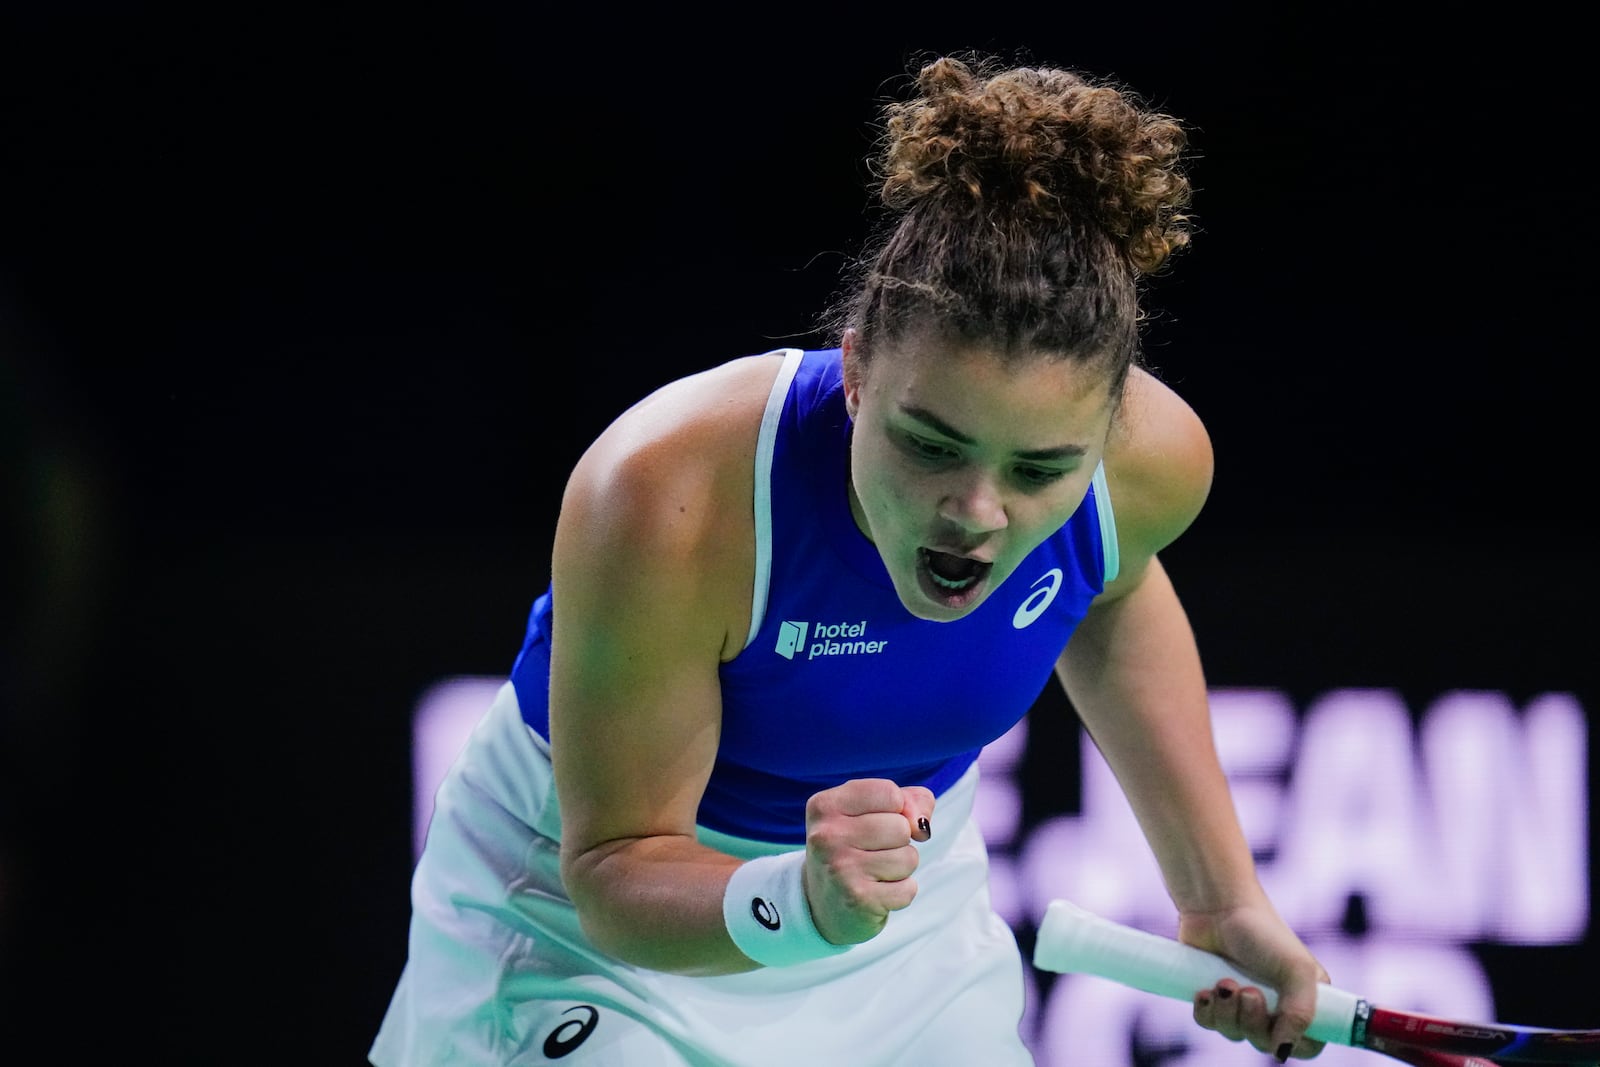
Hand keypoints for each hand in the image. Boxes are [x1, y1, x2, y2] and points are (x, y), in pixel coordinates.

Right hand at [801, 778, 934, 945]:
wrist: (823, 904)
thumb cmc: (855, 848)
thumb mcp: (872, 812)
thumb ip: (908, 801)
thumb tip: (921, 826)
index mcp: (825, 806)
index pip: (889, 793)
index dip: (897, 809)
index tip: (876, 822)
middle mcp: (827, 835)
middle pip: (901, 827)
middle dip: (899, 842)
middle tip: (872, 853)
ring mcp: (841, 868)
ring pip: (908, 857)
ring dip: (901, 868)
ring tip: (874, 873)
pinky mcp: (858, 900)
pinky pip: (908, 889)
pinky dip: (900, 893)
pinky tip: (876, 894)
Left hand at [1182, 904, 1328, 1061]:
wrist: (1216, 907)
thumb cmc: (1262, 932)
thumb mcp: (1297, 969)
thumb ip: (1301, 1013)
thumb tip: (1282, 1052)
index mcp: (1305, 1000)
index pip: (1309, 1045)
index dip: (1295, 1044)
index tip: (1279, 1023)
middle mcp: (1275, 1005)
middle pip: (1266, 1044)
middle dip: (1253, 1023)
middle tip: (1248, 992)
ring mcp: (1243, 1003)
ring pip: (1235, 1034)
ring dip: (1227, 1013)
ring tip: (1224, 982)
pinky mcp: (1215, 997)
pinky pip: (1209, 1023)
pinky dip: (1206, 1012)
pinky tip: (1204, 990)